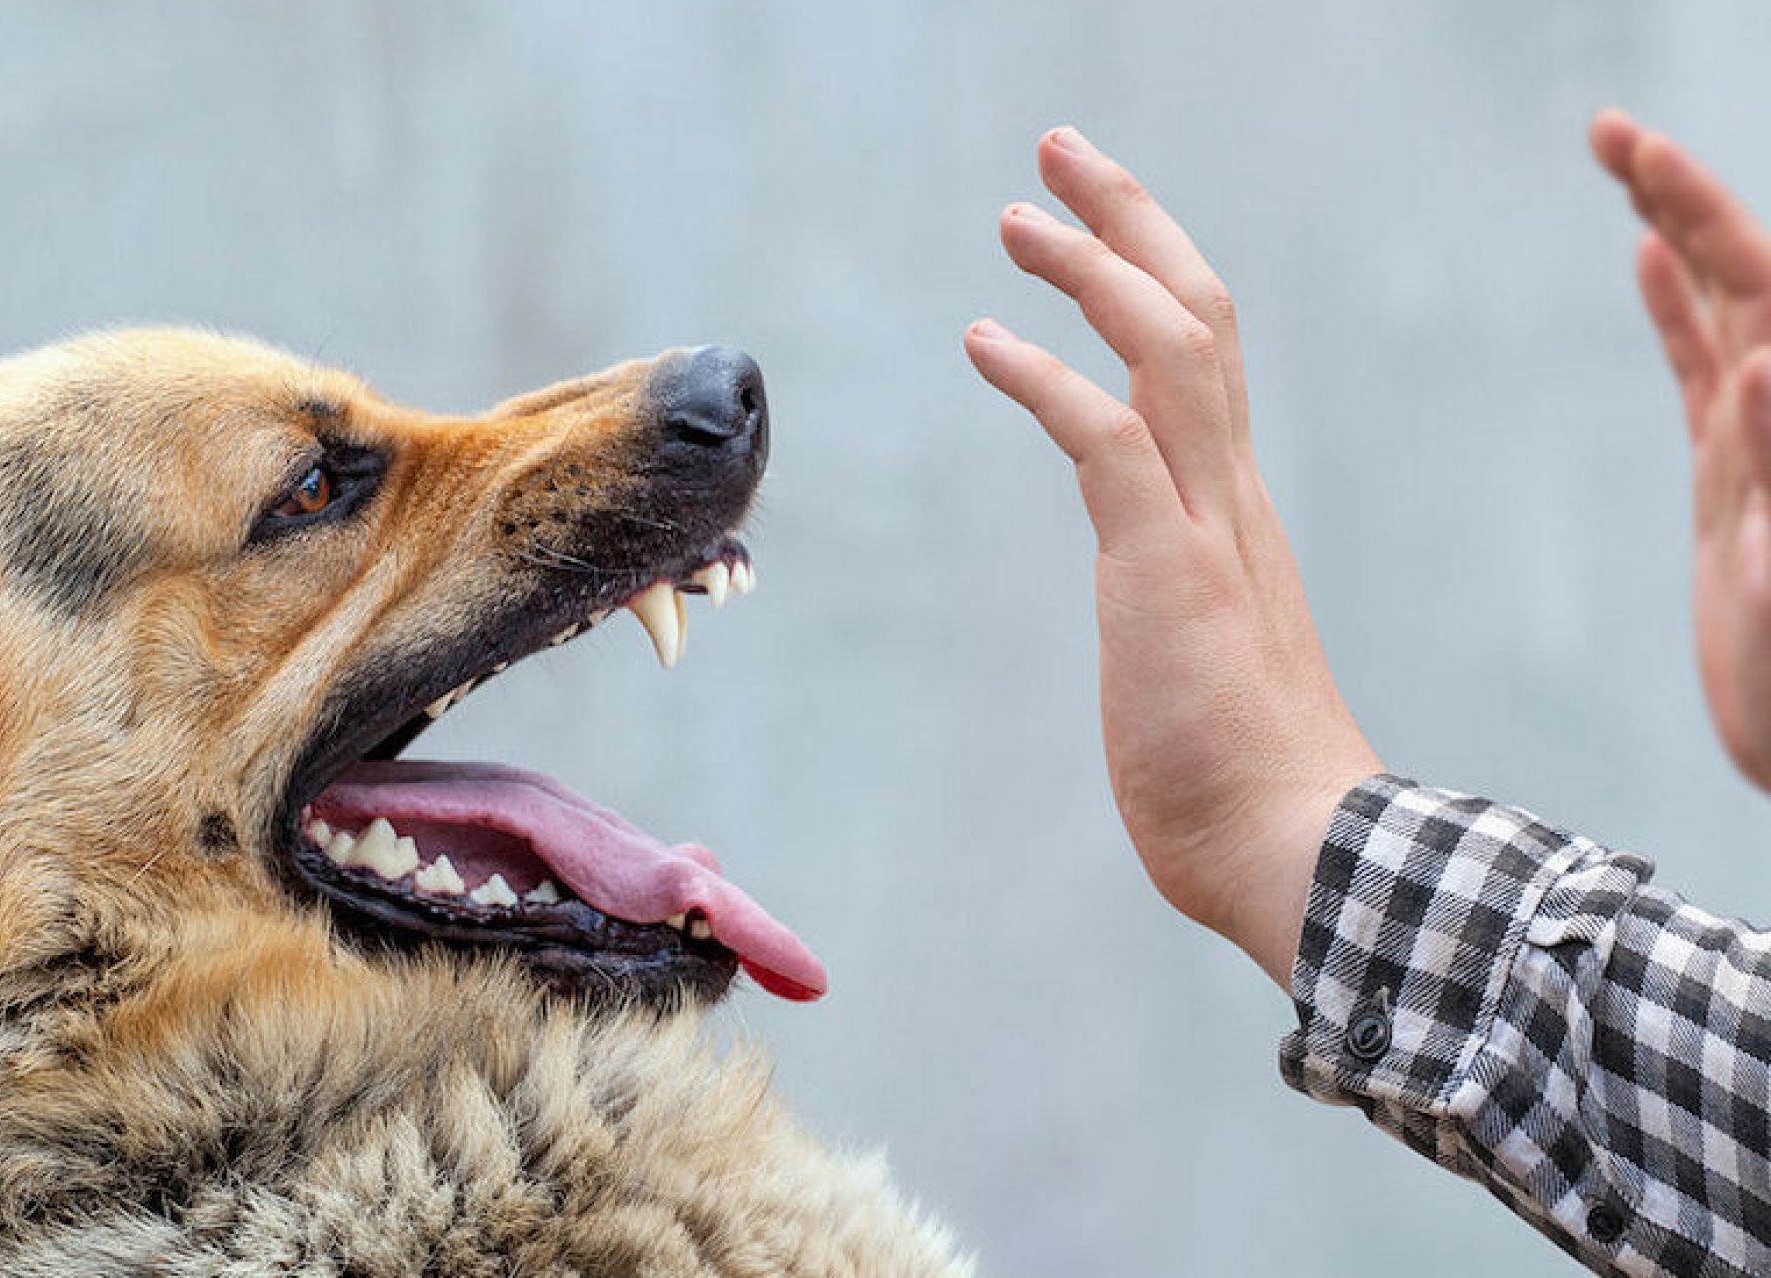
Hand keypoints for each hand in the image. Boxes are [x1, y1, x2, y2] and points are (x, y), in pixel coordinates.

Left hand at [964, 128, 1380, 988]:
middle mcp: (1231, 498)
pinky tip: (985, 338)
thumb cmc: (1245, 789)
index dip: (1153, 277)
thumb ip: (1182, 624)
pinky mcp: (1166, 570)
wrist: (1300, 857)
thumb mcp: (1201, 672)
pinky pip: (1106, 438)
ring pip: (1167, 347)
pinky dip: (1045, 376)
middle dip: (1130, 222)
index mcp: (1234, 514)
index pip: (1205, 360)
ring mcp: (1206, 528)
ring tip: (1017, 215)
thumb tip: (1164, 644)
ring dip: (1092, 267)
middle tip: (1061, 155)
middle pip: (1196, 314)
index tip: (1097, 228)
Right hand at [1591, 111, 1770, 791]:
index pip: (1767, 286)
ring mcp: (1762, 442)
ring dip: (1674, 231)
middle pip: (1745, 270)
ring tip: (1619, 163)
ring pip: (1722, 305)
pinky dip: (1675, 310)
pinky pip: (1701, 370)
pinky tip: (1642, 266)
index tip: (1635, 156)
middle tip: (1605, 131)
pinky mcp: (1730, 480)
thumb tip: (1767, 354)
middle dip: (1679, 193)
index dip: (1706, 211)